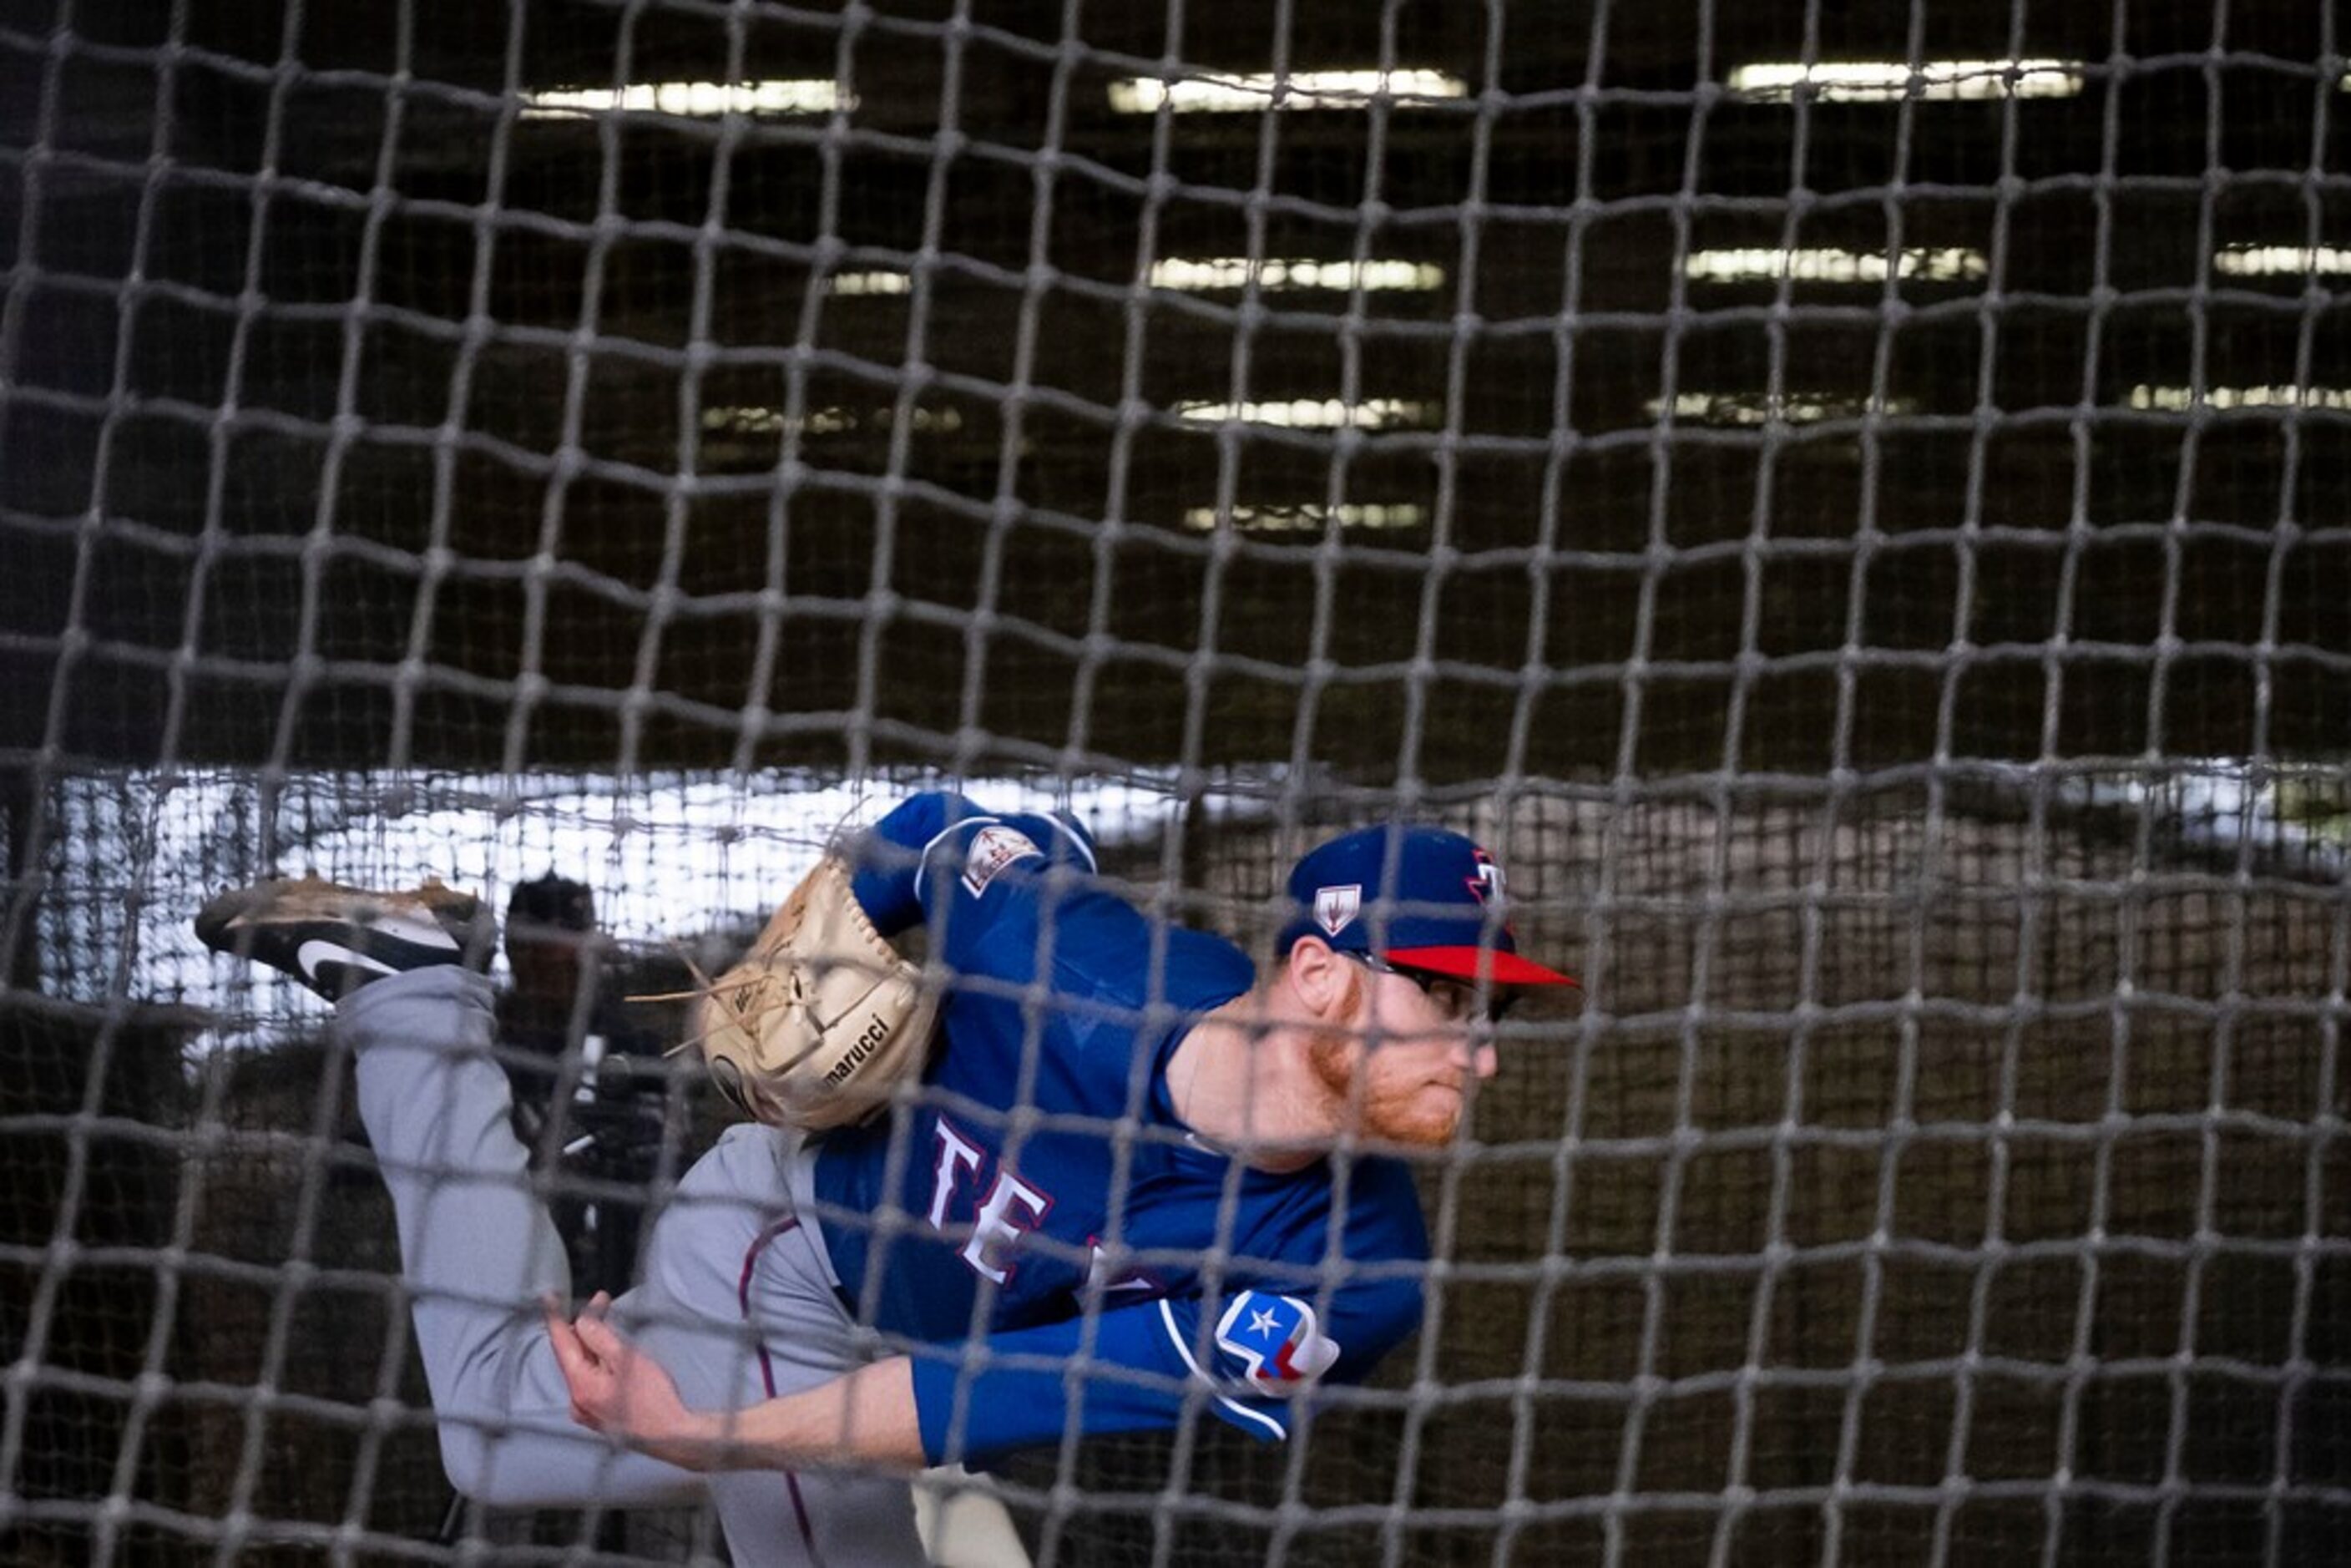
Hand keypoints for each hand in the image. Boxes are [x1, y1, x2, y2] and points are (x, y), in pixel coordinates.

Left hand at [543, 1292, 718, 1469]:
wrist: (672, 1437)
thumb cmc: (654, 1400)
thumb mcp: (627, 1359)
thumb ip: (599, 1337)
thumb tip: (581, 1321)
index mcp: (580, 1385)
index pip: (561, 1342)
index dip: (555, 1316)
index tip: (551, 1296)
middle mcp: (577, 1400)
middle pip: (572, 1355)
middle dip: (583, 1327)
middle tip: (601, 1302)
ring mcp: (586, 1411)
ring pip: (582, 1369)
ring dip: (593, 1345)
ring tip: (610, 1326)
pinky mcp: (598, 1416)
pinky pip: (590, 1383)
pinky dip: (598, 1365)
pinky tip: (613, 1358)